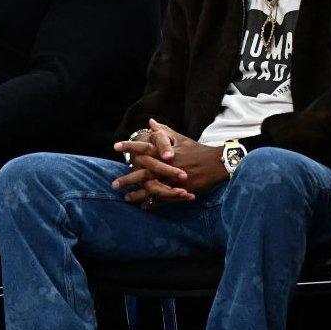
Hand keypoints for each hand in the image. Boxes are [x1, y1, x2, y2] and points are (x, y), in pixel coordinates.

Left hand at [112, 119, 226, 207]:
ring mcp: (173, 180)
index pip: (144, 148)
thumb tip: (150, 122)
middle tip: (114, 185)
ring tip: (126, 199)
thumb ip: (163, 131)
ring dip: (138, 195)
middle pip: (143, 174)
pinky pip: (163, 199)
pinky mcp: (180, 191)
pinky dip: (153, 204)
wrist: (216, 163)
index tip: (115, 146)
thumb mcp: (180, 138)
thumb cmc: (196, 149)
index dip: (130, 146)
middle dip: (128, 179)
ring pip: (151, 189)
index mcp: (165, 152)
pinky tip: (143, 207)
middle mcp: (167, 166)